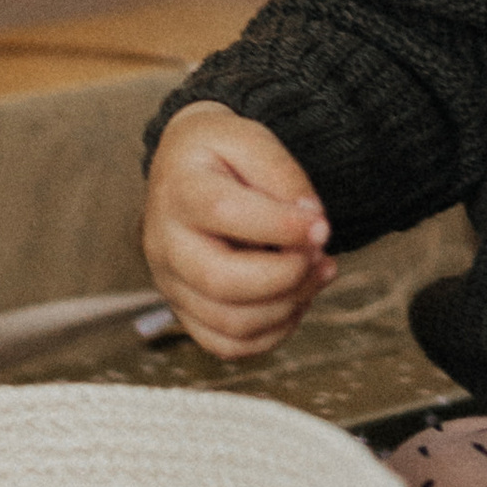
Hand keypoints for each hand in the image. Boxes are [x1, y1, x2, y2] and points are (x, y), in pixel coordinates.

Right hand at [143, 101, 334, 360]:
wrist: (185, 171)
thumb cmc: (223, 157)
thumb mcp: (251, 140)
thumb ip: (283, 175)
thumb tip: (311, 224)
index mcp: (179, 189)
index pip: (224, 213)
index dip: (282, 226)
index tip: (322, 224)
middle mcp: (165, 243)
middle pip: (221, 281)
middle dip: (288, 275)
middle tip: (320, 253)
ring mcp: (171, 284)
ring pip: (231, 323)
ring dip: (290, 304)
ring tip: (318, 270)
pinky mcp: (185, 312)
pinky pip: (228, 346)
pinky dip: (273, 333)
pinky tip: (295, 298)